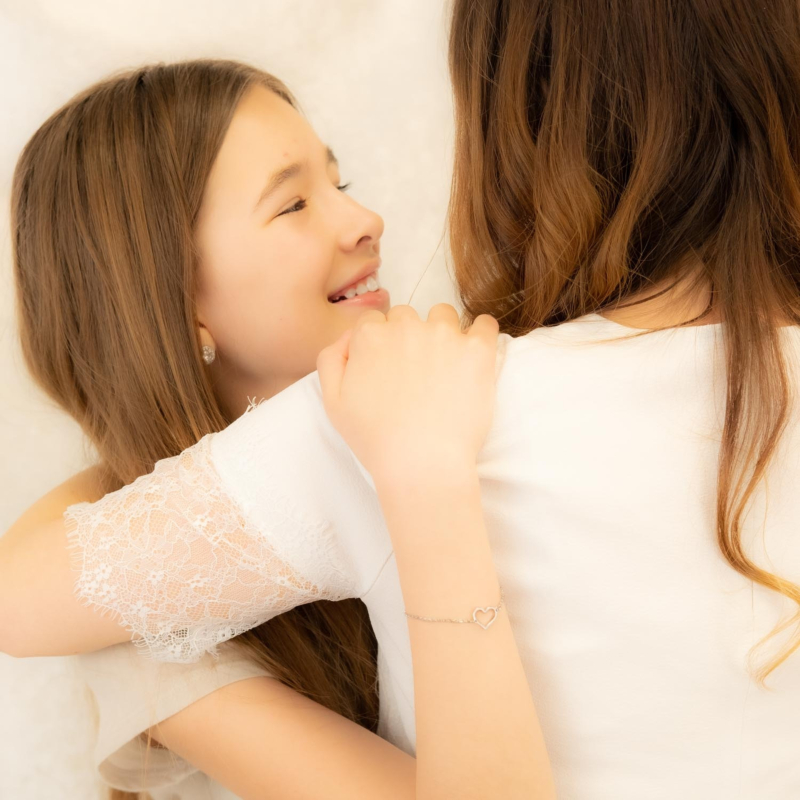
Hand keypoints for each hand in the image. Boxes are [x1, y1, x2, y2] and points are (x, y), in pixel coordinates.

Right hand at [316, 303, 500, 483]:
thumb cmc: (377, 440)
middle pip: (407, 316)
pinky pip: (486, 324)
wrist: (422, 464)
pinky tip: (475, 353)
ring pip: (444, 315)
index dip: (380, 345)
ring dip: (443, 332)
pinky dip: (482, 333)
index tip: (389, 368)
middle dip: (409, 337)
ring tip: (445, 365)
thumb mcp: (333, 402)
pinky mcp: (478, 350)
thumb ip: (331, 360)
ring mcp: (445, 336)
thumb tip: (348, 337)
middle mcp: (406, 326)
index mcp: (370, 336)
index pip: (374, 322)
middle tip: (416, 373)